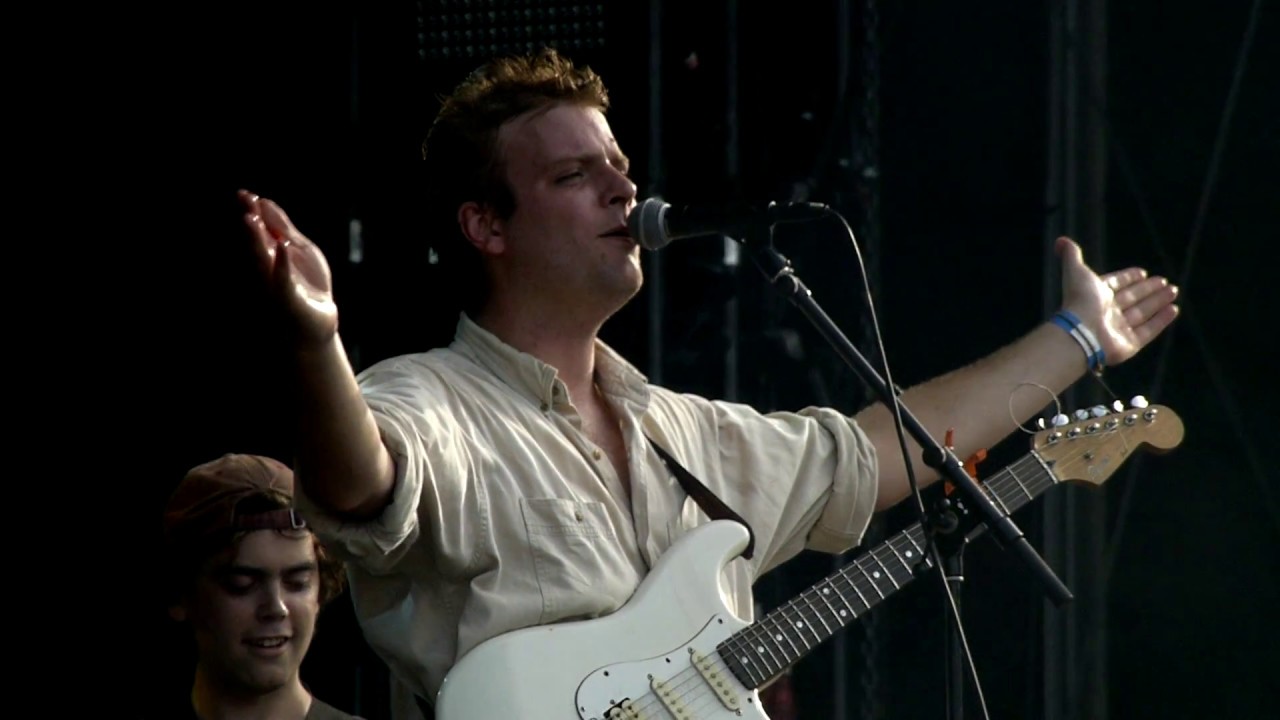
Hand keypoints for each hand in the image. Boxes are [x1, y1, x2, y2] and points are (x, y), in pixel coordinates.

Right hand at [239, 189, 338, 347]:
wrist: (318, 321)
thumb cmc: (307, 283)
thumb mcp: (300, 248)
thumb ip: (283, 227)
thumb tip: (263, 202)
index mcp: (269, 253)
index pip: (258, 230)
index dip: (252, 211)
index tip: (244, 194)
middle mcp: (266, 268)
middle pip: (255, 242)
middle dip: (250, 222)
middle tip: (244, 202)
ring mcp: (273, 284)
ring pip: (261, 259)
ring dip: (255, 239)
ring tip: (251, 218)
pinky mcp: (286, 299)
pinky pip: (281, 280)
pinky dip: (281, 264)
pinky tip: (281, 247)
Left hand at [1056, 236, 1179, 365]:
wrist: (1081, 332)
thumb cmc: (1080, 300)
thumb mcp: (1076, 271)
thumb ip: (1072, 255)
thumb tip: (1061, 241)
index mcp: (1096, 295)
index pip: (1116, 284)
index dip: (1128, 277)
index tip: (1143, 272)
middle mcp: (1108, 311)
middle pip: (1132, 298)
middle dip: (1149, 289)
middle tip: (1165, 281)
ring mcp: (1119, 329)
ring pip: (1142, 312)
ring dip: (1158, 301)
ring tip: (1173, 290)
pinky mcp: (1130, 344)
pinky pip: (1148, 331)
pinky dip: (1161, 321)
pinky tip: (1173, 309)